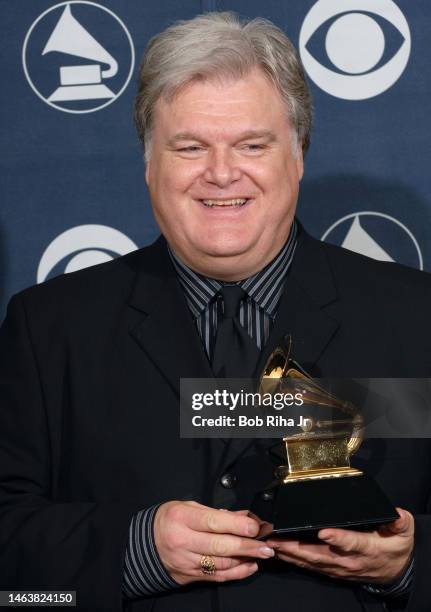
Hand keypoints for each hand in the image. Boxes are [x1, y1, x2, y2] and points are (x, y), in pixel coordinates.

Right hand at [154, 501, 274, 584]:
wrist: (145, 543)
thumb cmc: (169, 519)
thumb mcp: (189, 506)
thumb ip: (217, 513)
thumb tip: (245, 517)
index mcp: (182, 518)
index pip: (214, 522)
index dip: (237, 525)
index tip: (256, 526)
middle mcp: (183, 541)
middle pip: (220, 546)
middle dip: (247, 546)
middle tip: (266, 546)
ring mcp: (186, 561)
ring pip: (220, 563)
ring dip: (245, 560)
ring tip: (262, 554)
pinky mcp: (189, 576)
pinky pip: (216, 576)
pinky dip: (235, 572)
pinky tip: (249, 567)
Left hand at [266, 508, 413, 583]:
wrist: (394, 572)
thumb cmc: (395, 548)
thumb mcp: (404, 533)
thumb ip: (400, 522)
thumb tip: (396, 514)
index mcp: (368, 548)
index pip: (352, 542)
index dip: (338, 538)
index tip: (324, 531)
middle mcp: (349, 560)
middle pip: (321, 554)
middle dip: (297, 546)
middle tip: (278, 538)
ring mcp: (338, 567)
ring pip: (311, 561)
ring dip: (291, 552)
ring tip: (272, 542)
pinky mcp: (331, 569)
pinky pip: (309, 565)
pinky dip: (293, 559)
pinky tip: (280, 551)